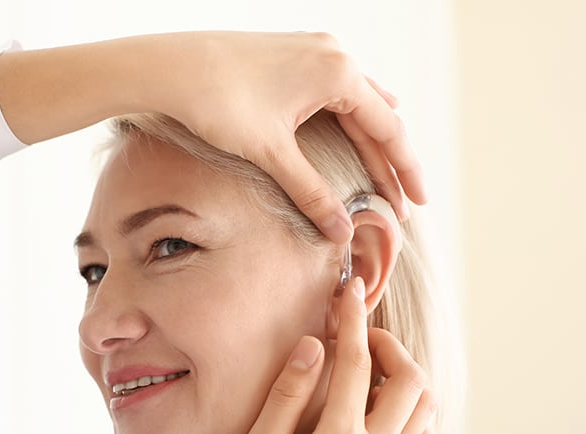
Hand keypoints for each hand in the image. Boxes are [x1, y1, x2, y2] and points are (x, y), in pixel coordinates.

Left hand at [0, 32, 423, 242]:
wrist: (167, 66)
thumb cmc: (216, 103)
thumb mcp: (270, 154)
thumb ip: (310, 192)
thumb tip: (341, 233)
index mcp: (338, 73)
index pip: (388, 129)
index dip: (405, 171)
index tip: (418, 205)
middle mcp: (333, 53)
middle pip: (377, 115)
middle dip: (389, 161)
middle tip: (402, 203)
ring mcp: (312, 48)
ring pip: (357, 100)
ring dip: (370, 139)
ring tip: (386, 172)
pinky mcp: (290, 51)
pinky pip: (335, 88)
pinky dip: (347, 117)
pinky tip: (351, 128)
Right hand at [218, 278, 435, 433]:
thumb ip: (286, 397)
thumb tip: (311, 346)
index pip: (357, 365)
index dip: (351, 320)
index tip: (347, 291)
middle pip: (412, 381)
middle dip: (388, 346)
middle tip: (356, 337)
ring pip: (426, 409)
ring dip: (405, 376)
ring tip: (368, 368)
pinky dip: (413, 409)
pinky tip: (380, 404)